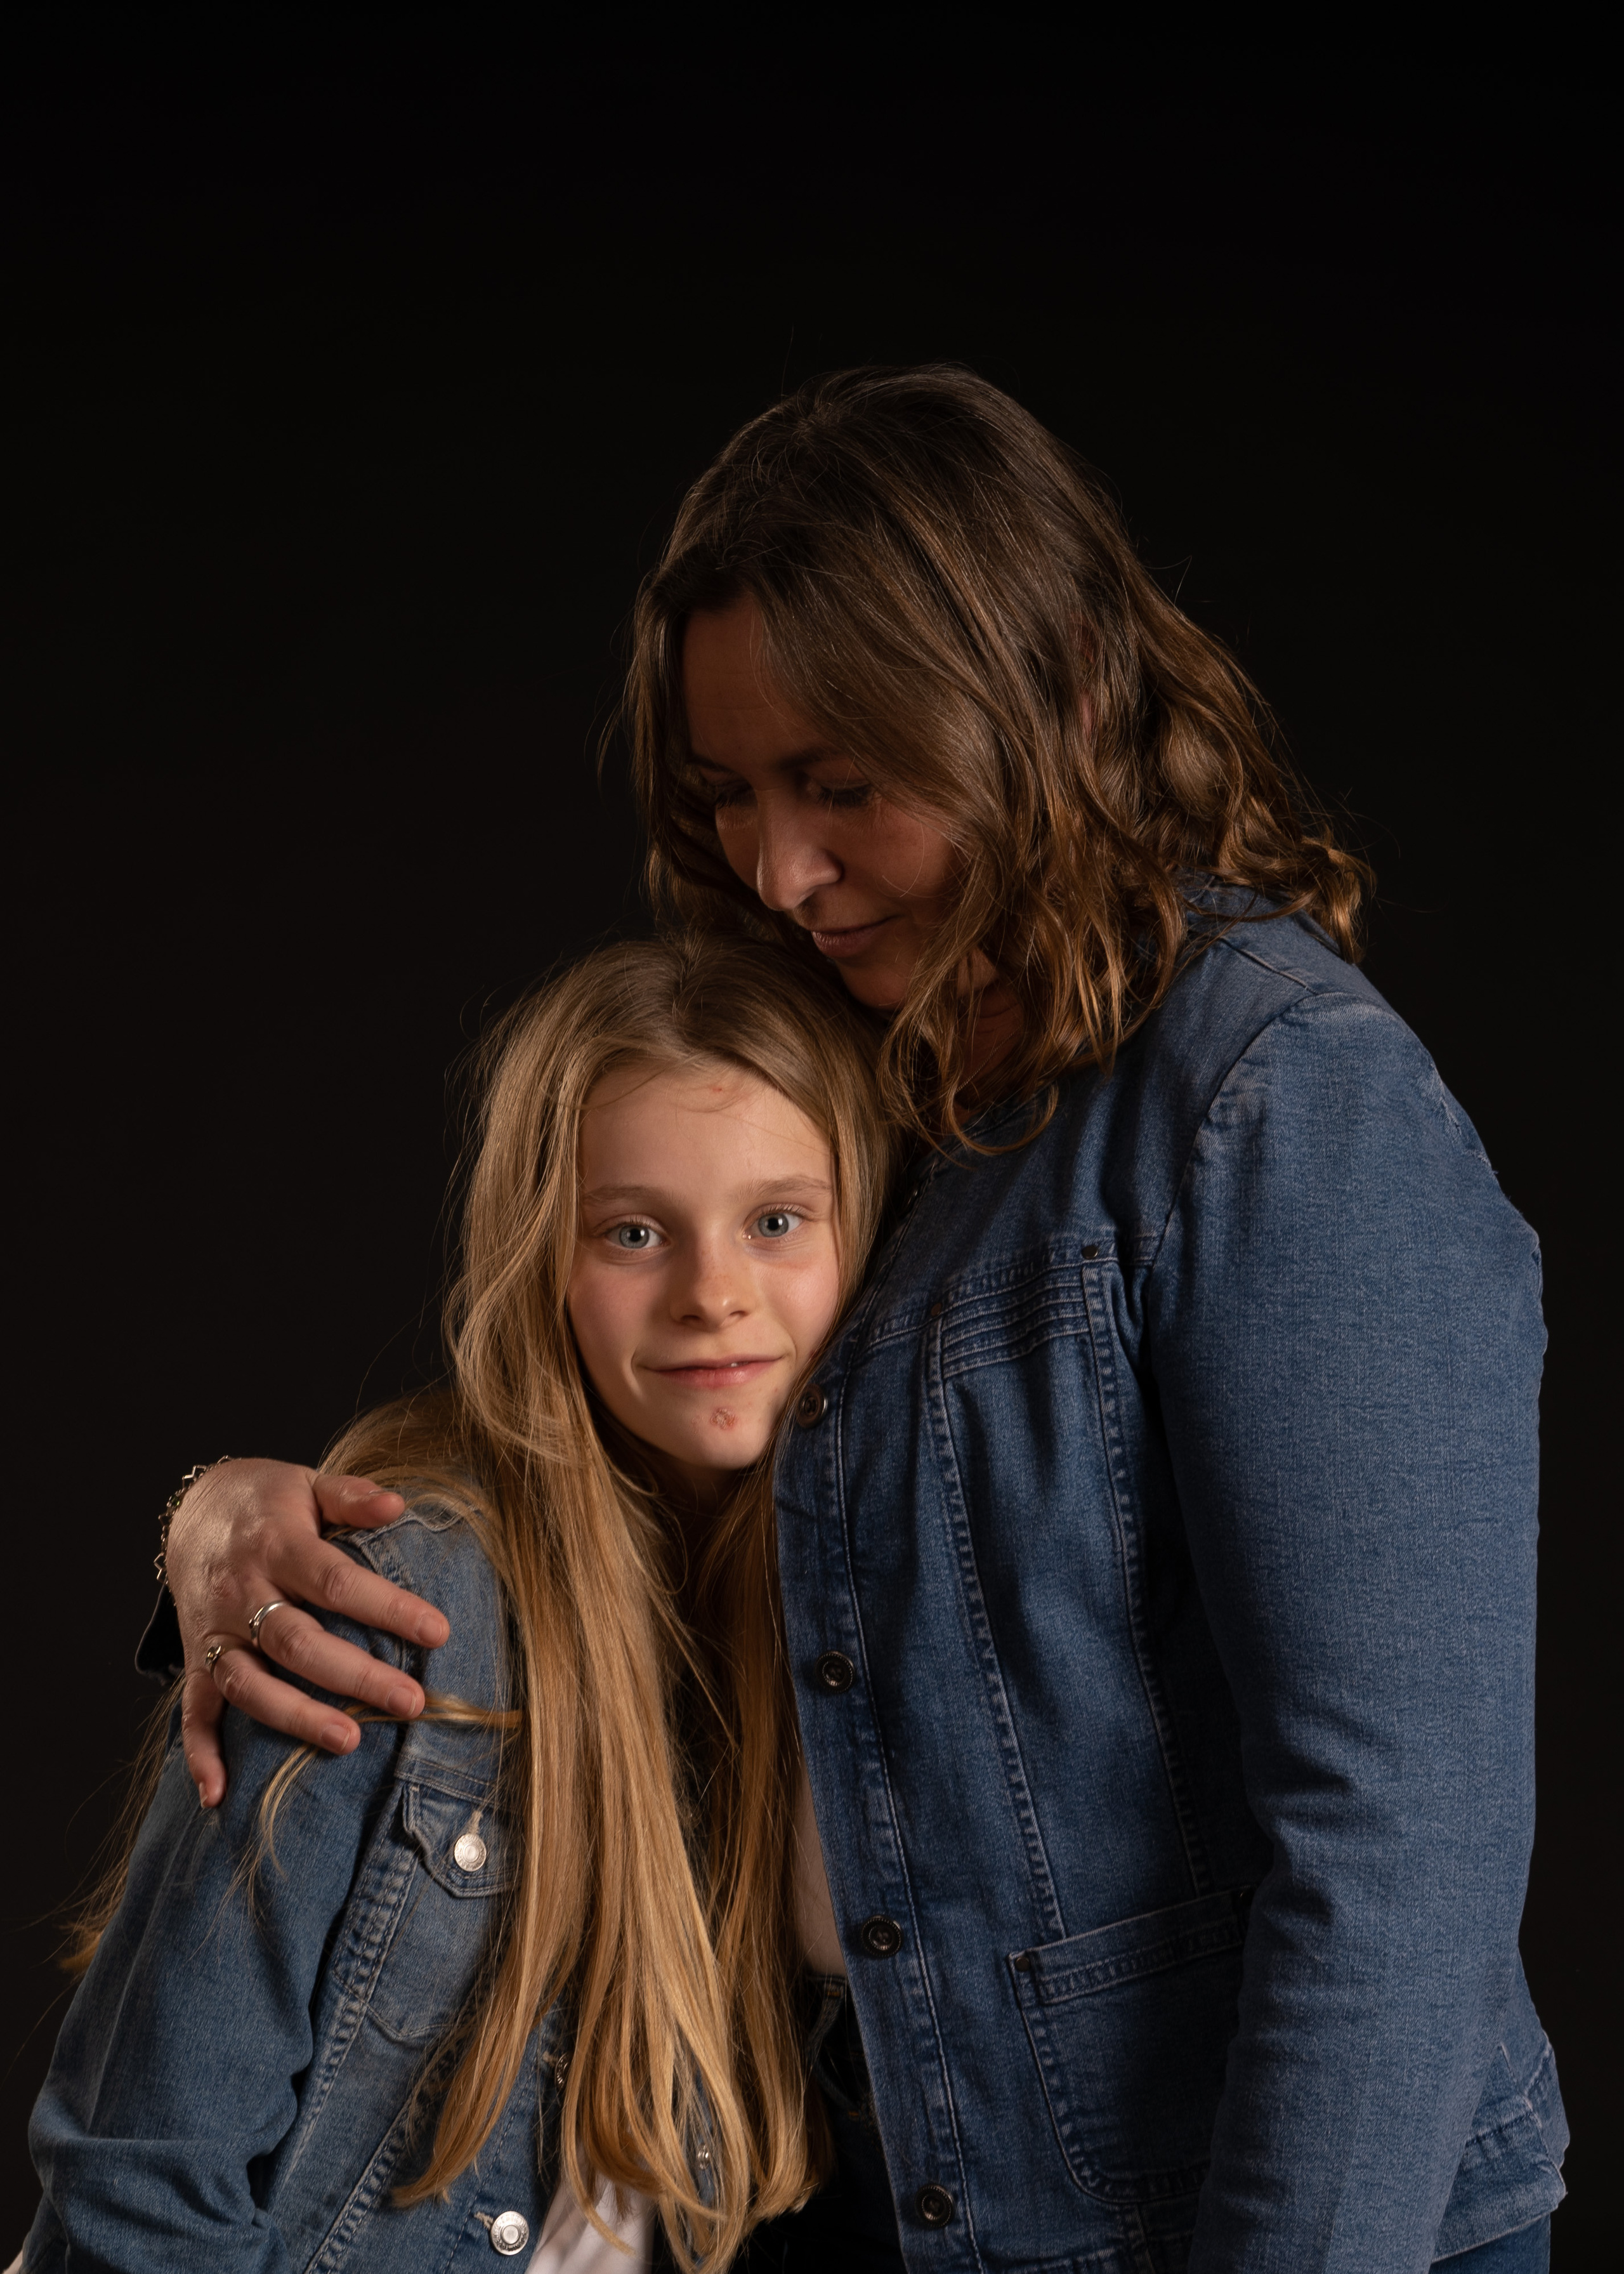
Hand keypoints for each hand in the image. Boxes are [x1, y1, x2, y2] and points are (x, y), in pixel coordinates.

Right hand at [167, 1457, 450, 1808]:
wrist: (194, 1512)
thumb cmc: (269, 1501)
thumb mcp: (309, 1483)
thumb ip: (352, 1496)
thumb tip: (397, 1504)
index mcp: (277, 1544)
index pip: (336, 1581)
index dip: (387, 1607)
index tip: (439, 1632)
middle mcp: (242, 1592)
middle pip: (297, 1642)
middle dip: (356, 1676)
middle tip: (411, 1701)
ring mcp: (216, 1630)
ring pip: (249, 1684)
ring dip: (296, 1717)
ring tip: (351, 1741)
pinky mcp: (197, 1658)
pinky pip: (193, 1711)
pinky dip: (200, 1754)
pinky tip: (219, 1793)